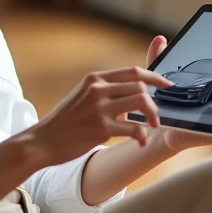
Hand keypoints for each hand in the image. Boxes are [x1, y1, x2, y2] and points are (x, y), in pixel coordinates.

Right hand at [24, 65, 173, 166]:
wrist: (44, 140)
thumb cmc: (65, 121)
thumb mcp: (82, 95)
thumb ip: (104, 90)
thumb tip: (131, 91)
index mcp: (94, 78)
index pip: (133, 71)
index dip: (155, 76)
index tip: (167, 84)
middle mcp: (98, 89)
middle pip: (140, 86)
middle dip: (154, 101)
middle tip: (155, 115)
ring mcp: (99, 108)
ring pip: (141, 102)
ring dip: (152, 115)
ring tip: (151, 126)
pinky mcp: (101, 129)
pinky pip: (134, 128)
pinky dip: (142, 135)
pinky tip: (140, 141)